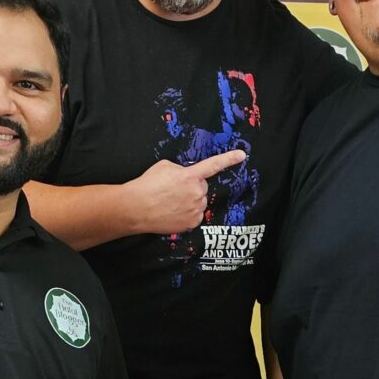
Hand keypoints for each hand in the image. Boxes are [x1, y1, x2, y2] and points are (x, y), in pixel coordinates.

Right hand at [124, 150, 245, 235]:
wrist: (136, 208)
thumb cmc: (147, 184)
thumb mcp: (164, 166)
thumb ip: (181, 169)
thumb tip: (188, 176)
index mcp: (190, 176)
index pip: (213, 165)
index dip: (229, 159)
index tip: (242, 155)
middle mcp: (196, 192)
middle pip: (202, 187)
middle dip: (192, 187)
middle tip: (173, 190)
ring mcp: (195, 209)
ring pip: (199, 202)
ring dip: (190, 200)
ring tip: (170, 201)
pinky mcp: (192, 223)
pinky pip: (195, 215)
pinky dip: (187, 213)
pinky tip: (173, 211)